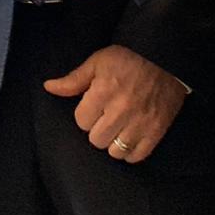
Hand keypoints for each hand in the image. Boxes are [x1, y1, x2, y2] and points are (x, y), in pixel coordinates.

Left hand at [43, 45, 186, 162]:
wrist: (165, 59)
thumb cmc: (128, 58)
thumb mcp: (97, 62)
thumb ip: (73, 79)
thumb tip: (49, 87)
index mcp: (103, 91)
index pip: (81, 121)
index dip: (85, 114)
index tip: (93, 107)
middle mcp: (120, 110)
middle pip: (96, 140)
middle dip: (97, 129)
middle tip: (105, 118)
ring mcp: (140, 123)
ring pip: (115, 151)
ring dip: (113, 142)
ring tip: (117, 129)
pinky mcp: (157, 131)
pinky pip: (136, 156)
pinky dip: (130, 151)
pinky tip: (129, 138)